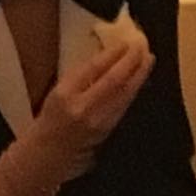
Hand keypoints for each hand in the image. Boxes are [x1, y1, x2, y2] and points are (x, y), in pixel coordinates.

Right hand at [36, 28, 154, 176]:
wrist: (47, 154)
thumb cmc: (49, 120)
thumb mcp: (56, 94)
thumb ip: (79, 78)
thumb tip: (105, 57)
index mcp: (64, 94)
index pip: (93, 68)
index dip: (112, 54)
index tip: (124, 41)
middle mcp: (82, 107)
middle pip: (114, 80)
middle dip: (131, 61)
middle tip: (142, 45)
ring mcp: (98, 120)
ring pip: (124, 93)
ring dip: (139, 74)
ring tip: (148, 58)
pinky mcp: (108, 129)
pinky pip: (124, 105)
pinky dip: (134, 89)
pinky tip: (140, 80)